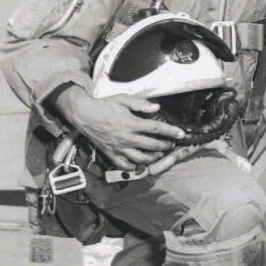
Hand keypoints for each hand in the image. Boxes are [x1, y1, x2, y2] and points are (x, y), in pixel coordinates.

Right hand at [48, 86, 184, 169]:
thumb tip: (157, 108)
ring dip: (153, 157)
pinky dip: (134, 166)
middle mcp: (127, 138)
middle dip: (165, 146)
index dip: (171, 132)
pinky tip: (140, 163)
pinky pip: (125, 165)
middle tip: (171, 144)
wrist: (84, 114)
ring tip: (159, 154)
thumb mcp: (123, 99)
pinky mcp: (111, 154)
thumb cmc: (104, 105)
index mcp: (132, 123)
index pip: (157, 129)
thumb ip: (141, 104)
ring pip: (141, 159)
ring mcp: (119, 148)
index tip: (181, 134)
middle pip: (152, 146)